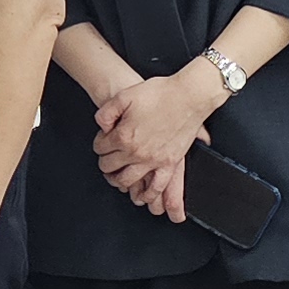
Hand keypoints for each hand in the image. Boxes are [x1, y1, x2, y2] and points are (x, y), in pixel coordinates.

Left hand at [93, 68, 216, 224]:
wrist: (189, 95)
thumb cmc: (161, 93)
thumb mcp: (125, 96)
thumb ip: (106, 112)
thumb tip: (101, 127)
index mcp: (123, 136)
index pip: (100, 148)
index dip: (99, 143)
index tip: (103, 140)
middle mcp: (137, 152)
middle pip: (110, 167)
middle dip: (105, 164)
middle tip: (106, 160)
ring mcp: (154, 160)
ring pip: (128, 181)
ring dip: (118, 181)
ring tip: (117, 178)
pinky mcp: (170, 163)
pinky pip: (157, 186)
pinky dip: (148, 194)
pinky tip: (143, 195)